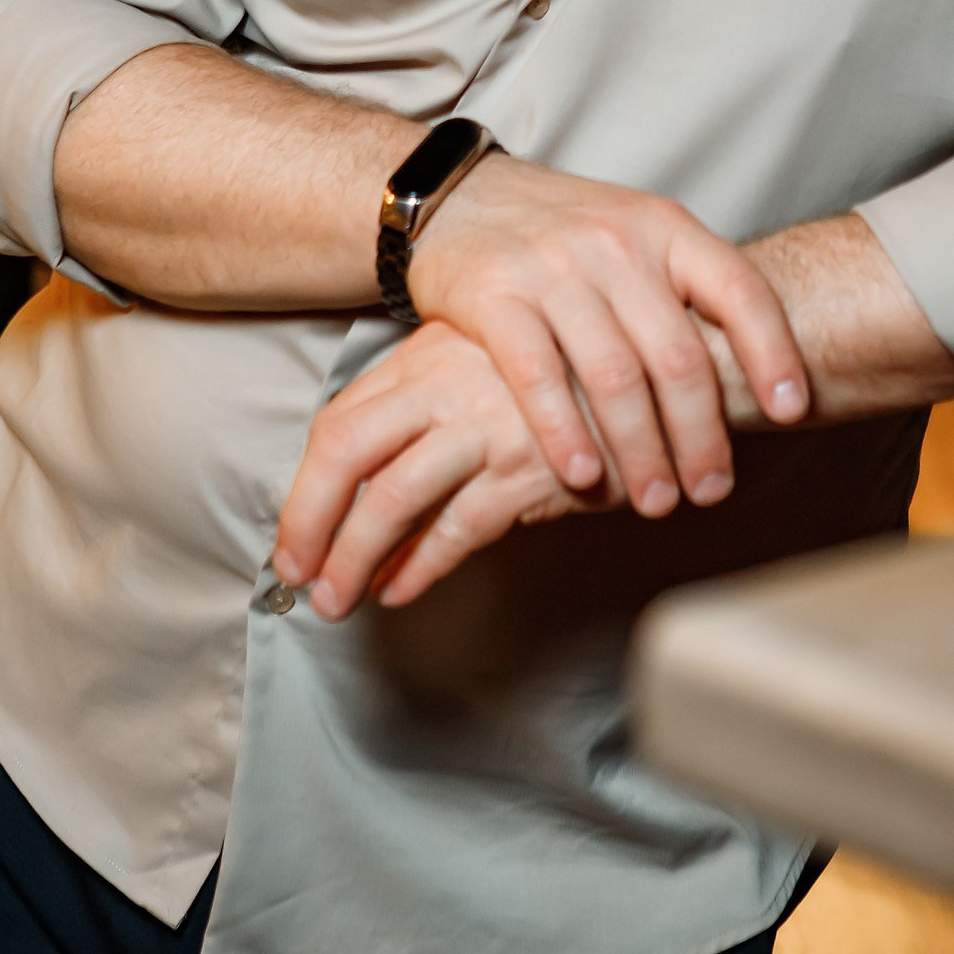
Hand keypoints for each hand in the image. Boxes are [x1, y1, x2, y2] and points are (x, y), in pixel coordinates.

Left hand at [274, 319, 617, 617]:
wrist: (660, 363)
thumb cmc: (572, 372)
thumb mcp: (489, 367)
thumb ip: (433, 405)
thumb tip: (373, 479)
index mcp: (429, 354)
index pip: (340, 418)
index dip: (306, 485)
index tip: (293, 535)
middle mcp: (448, 382)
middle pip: (346, 450)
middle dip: (308, 520)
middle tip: (296, 573)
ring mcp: (487, 423)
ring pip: (392, 496)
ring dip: (354, 557)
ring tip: (339, 600)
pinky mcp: (530, 467)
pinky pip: (458, 526)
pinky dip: (421, 566)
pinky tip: (402, 589)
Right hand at [405, 157, 807, 520]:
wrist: (456, 191)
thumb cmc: (561, 229)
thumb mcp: (634, 233)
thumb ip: (682, 289)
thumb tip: (756, 373)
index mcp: (664, 225)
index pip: (738, 289)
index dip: (773, 353)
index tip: (794, 411)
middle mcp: (616, 241)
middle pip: (678, 354)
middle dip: (702, 434)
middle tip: (711, 490)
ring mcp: (553, 267)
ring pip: (614, 376)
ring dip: (640, 451)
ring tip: (655, 500)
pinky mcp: (494, 295)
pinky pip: (539, 376)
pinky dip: (564, 433)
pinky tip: (582, 477)